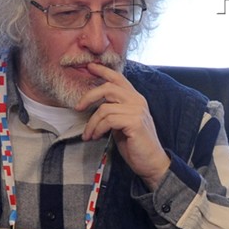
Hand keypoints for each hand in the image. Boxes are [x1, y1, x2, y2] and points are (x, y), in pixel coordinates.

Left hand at [77, 63, 170, 187]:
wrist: (151, 162)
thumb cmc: (135, 144)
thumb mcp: (122, 123)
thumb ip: (114, 111)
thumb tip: (96, 106)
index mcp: (135, 98)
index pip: (119, 78)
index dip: (103, 71)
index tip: (90, 66)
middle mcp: (137, 101)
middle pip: (108, 88)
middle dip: (89, 96)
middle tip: (78, 108)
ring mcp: (137, 111)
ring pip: (104, 108)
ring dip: (92, 123)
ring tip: (89, 134)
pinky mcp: (135, 122)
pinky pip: (108, 120)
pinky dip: (98, 129)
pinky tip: (95, 137)